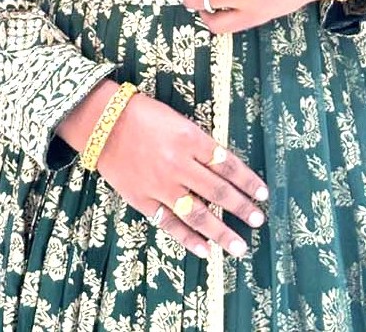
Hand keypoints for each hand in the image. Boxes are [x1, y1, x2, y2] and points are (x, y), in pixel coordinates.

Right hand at [96, 91, 267, 259]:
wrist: (102, 122)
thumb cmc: (143, 114)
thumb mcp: (177, 120)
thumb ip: (198, 145)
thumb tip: (222, 168)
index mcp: (190, 138)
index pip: (228, 164)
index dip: (248, 181)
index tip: (263, 194)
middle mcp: (178, 164)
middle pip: (217, 191)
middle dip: (241, 208)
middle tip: (259, 221)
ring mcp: (160, 185)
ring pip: (198, 214)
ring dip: (221, 232)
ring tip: (240, 247)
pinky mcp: (142, 200)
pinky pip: (170, 224)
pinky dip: (188, 239)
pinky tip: (205, 250)